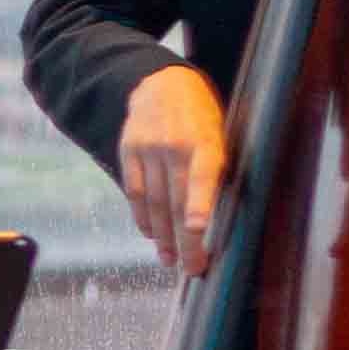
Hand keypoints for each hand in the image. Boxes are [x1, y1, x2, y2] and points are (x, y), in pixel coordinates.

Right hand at [118, 64, 228, 271]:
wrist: (162, 82)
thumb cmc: (201, 116)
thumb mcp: (220, 134)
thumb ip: (217, 168)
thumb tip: (217, 212)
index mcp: (204, 141)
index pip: (201, 177)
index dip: (198, 204)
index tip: (196, 229)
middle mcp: (173, 146)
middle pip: (175, 200)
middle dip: (184, 239)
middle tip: (192, 267)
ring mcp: (147, 149)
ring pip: (153, 202)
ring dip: (162, 236)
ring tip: (170, 259)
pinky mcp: (128, 151)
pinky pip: (134, 191)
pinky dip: (142, 217)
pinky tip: (151, 234)